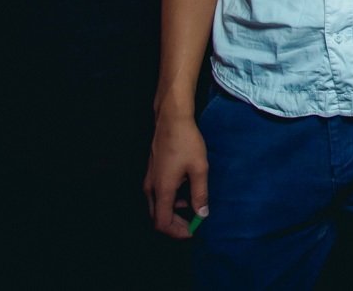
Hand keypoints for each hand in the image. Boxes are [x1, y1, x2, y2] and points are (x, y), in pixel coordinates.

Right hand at [143, 114, 208, 238]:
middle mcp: (151, 188)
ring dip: (174, 211)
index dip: (176, 232)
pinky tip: (187, 191)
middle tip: (193, 224)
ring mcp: (150, 180)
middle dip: (175, 225)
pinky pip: (159, 195)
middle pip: (157, 217)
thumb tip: (202, 214)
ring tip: (194, 206)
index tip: (192, 232)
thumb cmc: (187, 142)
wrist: (172, 120)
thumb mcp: (199, 169)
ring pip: (158, 206)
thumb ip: (200, 194)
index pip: (162, 223)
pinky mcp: (152, 173)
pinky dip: (171, 200)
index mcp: (161, 190)